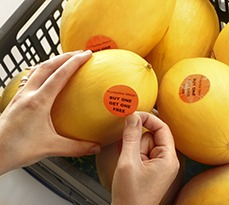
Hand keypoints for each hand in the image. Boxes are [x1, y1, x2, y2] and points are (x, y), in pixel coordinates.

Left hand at [0, 50, 99, 174]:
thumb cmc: (16, 149)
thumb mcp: (50, 148)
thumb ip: (76, 147)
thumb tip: (95, 147)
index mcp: (39, 102)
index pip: (60, 75)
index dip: (75, 62)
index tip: (86, 55)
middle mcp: (29, 94)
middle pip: (48, 66)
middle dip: (65, 56)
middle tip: (79, 53)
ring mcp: (21, 95)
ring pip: (38, 69)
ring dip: (53, 61)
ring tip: (64, 60)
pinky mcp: (18, 99)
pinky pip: (31, 78)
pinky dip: (42, 71)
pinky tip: (47, 77)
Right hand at [111, 112, 178, 204]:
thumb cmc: (131, 196)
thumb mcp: (128, 161)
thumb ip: (131, 136)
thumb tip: (133, 116)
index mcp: (168, 159)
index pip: (162, 128)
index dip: (148, 118)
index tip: (133, 114)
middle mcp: (166, 160)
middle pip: (151, 135)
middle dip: (136, 141)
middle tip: (128, 153)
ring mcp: (158, 164)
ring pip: (143, 143)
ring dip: (132, 149)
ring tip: (127, 164)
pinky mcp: (150, 166)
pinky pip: (140, 151)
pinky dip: (132, 154)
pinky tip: (127, 163)